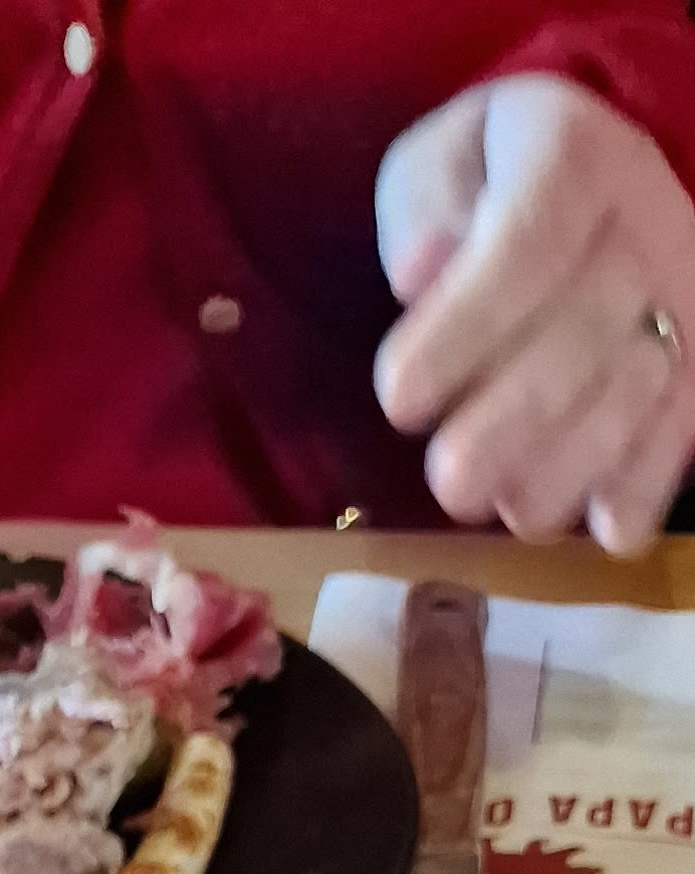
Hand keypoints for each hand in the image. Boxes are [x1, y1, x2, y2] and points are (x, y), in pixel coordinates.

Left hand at [375, 74, 694, 552]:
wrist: (605, 182)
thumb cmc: (496, 181)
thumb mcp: (443, 162)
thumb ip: (427, 205)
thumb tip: (420, 272)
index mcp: (574, 154)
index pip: (525, 247)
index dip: (462, 331)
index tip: (398, 399)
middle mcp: (646, 217)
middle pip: (584, 333)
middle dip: (511, 423)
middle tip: (450, 483)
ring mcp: (687, 290)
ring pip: (637, 390)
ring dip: (570, 468)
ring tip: (508, 507)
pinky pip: (684, 424)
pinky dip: (647, 484)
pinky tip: (603, 528)